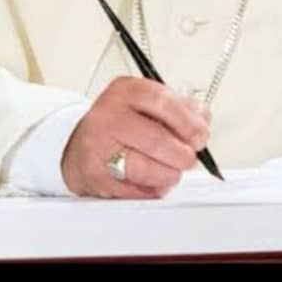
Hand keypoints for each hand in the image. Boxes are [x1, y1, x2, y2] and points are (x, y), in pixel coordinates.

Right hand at [61, 76, 210, 198]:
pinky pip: (133, 190)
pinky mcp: (95, 175)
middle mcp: (108, 116)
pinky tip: (154, 181)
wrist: (78, 146)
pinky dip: (152, 190)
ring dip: (168, 175)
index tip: (201, 135)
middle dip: (182, 154)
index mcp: (125, 91)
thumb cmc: (118, 124)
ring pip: (144, 168)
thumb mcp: (146, 104)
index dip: (188, 122)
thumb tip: (203, 117)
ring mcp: (98, 146)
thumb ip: (179, 108)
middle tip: (190, 158)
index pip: (162, 102)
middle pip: (156, 139)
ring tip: (172, 171)